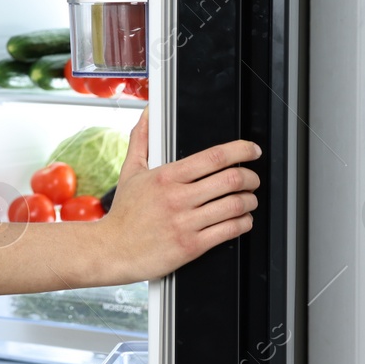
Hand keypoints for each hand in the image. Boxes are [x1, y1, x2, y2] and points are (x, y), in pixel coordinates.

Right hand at [97, 110, 260, 282]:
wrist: (112, 250)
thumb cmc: (124, 213)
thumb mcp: (130, 172)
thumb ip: (142, 139)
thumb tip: (148, 113)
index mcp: (166, 176)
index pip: (214, 157)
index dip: (241, 150)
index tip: (252, 150)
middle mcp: (177, 198)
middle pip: (231, 180)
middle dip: (250, 177)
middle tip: (252, 179)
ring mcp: (185, 223)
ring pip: (235, 206)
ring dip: (250, 201)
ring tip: (249, 200)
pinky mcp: (191, 246)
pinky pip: (230, 231)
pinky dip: (243, 223)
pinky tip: (241, 220)